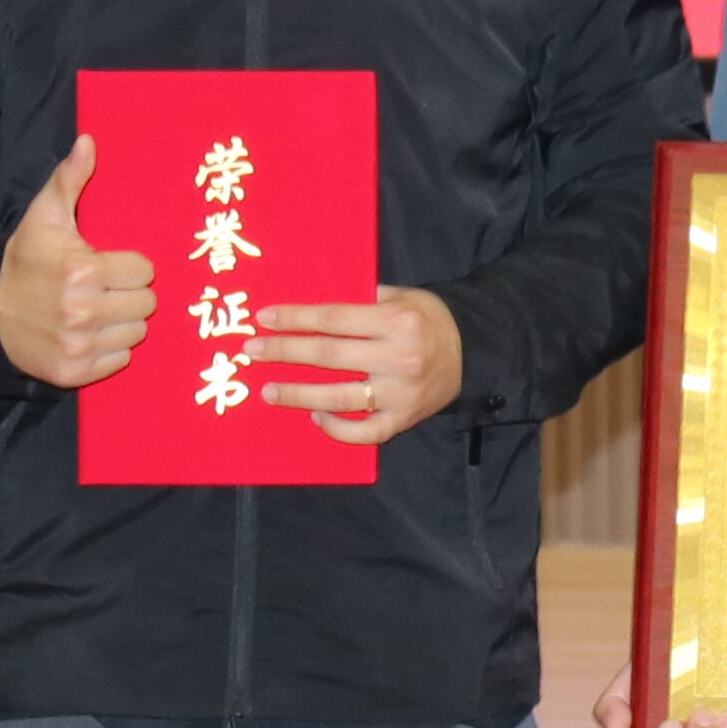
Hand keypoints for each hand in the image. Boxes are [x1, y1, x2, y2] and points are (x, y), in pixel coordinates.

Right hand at [0, 136, 152, 389]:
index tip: (106, 264)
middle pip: (146, 304)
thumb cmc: (23, 260)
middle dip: (129, 293)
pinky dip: (108, 350)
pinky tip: (88, 334)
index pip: (144, 271)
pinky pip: (120, 361)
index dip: (129, 265)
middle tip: (104, 288)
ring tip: (96, 310)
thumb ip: (69, 179)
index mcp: (82, 271)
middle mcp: (82, 312)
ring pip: (136, 333)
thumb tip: (88, 141)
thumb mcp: (44, 216)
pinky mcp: (73, 373)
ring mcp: (78, 346)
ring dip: (122, 322)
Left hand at [251, 289, 463, 445]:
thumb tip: (313, 309)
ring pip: (340, 397)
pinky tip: (315, 417)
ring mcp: (401, 394)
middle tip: (252, 351)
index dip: (296, 319)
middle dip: (285, 353)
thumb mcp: (403, 296)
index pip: (334, 319)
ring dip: (298, 395)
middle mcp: (398, 358)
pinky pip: (365, 432)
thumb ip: (363, 300)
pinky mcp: (405, 419)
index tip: (264, 319)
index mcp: (396, 322)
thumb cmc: (430, 319)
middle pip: (329, 356)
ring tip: (269, 391)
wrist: (474, 352)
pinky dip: (338, 427)